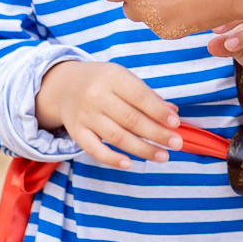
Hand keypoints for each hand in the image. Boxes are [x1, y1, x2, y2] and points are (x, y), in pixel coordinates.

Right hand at [35, 59, 182, 168]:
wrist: (65, 86)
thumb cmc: (104, 82)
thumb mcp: (124, 79)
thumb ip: (148, 96)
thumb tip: (172, 113)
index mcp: (112, 77)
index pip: (139, 96)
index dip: (159, 111)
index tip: (176, 123)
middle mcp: (96, 96)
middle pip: (131, 119)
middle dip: (156, 133)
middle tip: (176, 144)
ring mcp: (85, 115)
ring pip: (116, 137)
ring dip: (142, 149)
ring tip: (163, 156)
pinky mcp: (77, 132)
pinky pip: (94, 149)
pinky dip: (112, 159)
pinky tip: (129, 164)